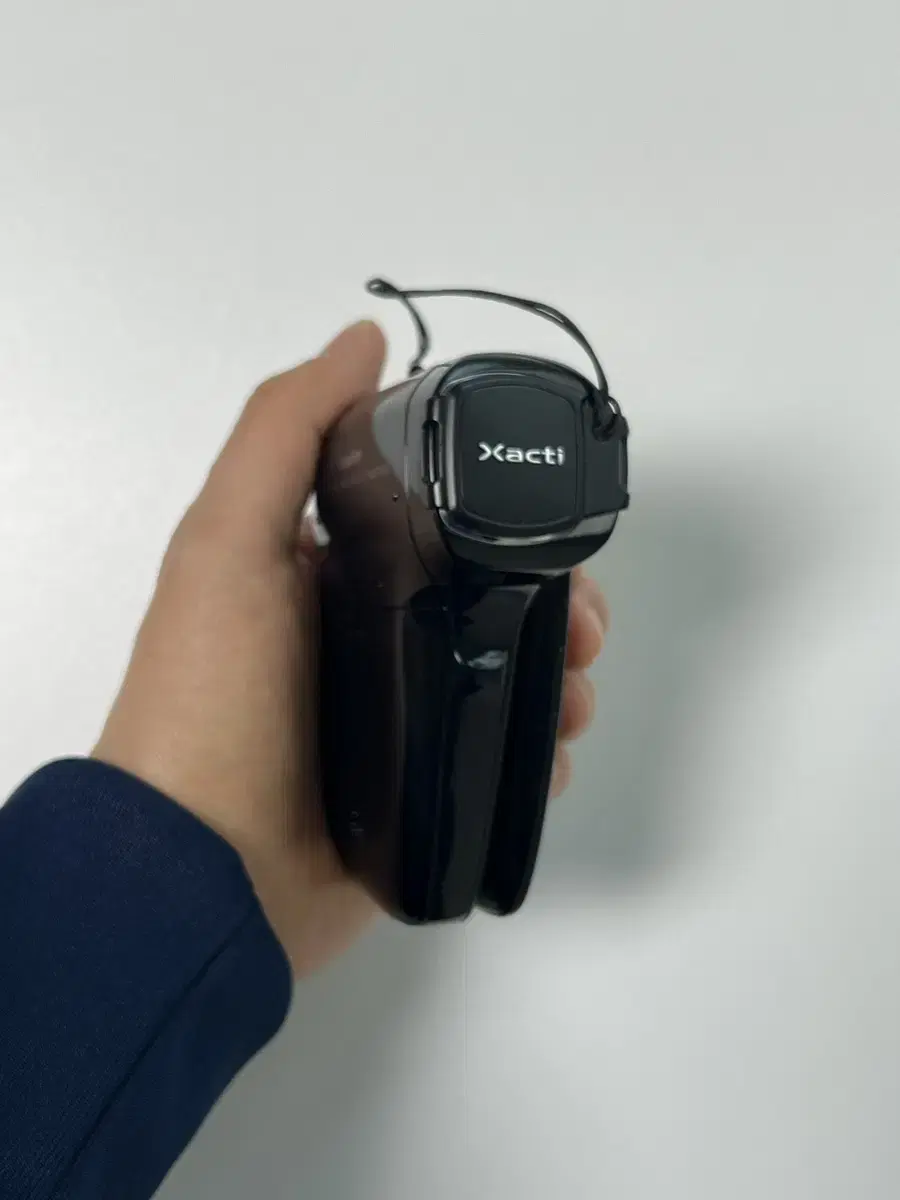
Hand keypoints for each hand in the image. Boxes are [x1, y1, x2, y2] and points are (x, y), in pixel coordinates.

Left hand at [93, 323, 610, 977]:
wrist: (205, 873)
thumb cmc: (214, 696)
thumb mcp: (228, 544)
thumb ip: (284, 433)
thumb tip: (363, 338)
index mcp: (323, 576)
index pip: (432, 524)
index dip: (498, 518)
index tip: (549, 529)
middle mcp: (361, 641)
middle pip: (484, 600)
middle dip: (551, 604)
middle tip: (585, 631)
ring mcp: (393, 720)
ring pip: (503, 677)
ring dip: (558, 677)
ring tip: (577, 700)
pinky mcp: (418, 789)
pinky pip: (495, 756)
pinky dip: (536, 750)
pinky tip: (554, 754)